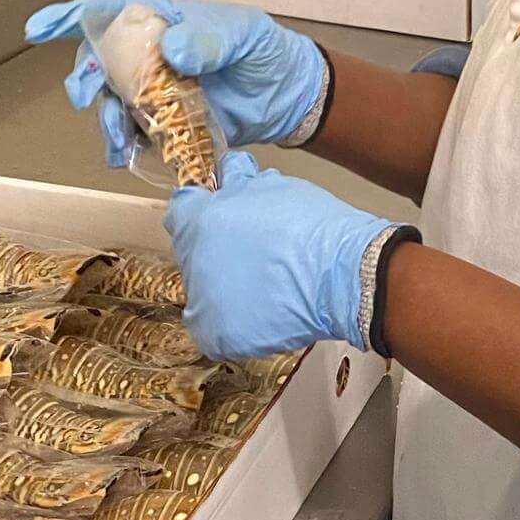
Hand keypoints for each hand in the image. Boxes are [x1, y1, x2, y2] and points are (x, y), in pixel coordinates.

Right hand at [24, 0, 325, 166]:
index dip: (69, 16)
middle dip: (84, 77)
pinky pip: (132, 133)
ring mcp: (156, 90)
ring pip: (111, 101)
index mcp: (163, 21)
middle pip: (99, 60)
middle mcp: (150, 54)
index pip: (109, 10)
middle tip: (89, 95)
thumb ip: (210, 39)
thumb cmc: (266, 52)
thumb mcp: (244, 34)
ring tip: (115, 136)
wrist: (288, 96)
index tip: (38, 29)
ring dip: (104, 118)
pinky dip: (123, 145)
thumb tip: (172, 49)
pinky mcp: (166, 123)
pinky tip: (127, 154)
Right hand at [163, 152, 399, 357]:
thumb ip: (202, 316)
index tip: (200, 248)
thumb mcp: (218, 333)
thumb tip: (206, 310)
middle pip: (220, 188)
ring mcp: (276, 188)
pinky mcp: (311, 193)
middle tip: (238, 249)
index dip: (186, 227)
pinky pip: (293, 200)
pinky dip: (294, 219)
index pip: (180, 208)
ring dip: (260, 209)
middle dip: (225, 212)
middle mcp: (234, 194)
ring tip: (274, 245)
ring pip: (258, 187)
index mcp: (199, 223)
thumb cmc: (270, 302)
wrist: (339, 278)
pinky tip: (303, 248)